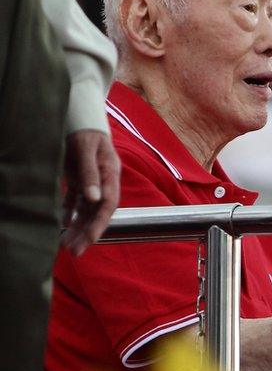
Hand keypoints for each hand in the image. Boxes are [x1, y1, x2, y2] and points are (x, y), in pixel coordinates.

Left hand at [62, 130, 119, 255]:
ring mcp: (91, 182)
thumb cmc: (85, 131)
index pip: (108, 205)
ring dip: (78, 228)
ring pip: (86, 210)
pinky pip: (75, 202)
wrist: (80, 118)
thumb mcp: (86, 149)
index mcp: (111, 175)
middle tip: (74, 252)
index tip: (90, 240)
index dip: (100, 224)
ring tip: (66, 246)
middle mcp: (103, 182)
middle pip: (97, 213)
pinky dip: (69, 214)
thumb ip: (90, 173)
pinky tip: (62, 226)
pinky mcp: (79, 180)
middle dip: (87, 233)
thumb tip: (94, 199)